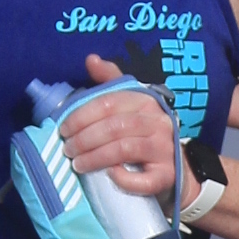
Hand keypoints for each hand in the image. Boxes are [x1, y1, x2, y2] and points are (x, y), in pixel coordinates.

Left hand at [57, 51, 180, 202]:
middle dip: (84, 138)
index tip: (64, 129)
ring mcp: (165, 149)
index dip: (81, 116)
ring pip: (124, 149)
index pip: (109, 103)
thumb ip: (111, 82)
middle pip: (115, 126)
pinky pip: (144, 179)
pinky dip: (124, 179)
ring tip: (77, 164)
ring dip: (95, 157)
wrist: (174, 167)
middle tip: (68, 149)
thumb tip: (90, 59)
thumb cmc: (144, 134)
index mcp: (146, 101)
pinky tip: (109, 176)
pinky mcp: (167, 175)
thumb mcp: (130, 104)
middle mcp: (158, 122)